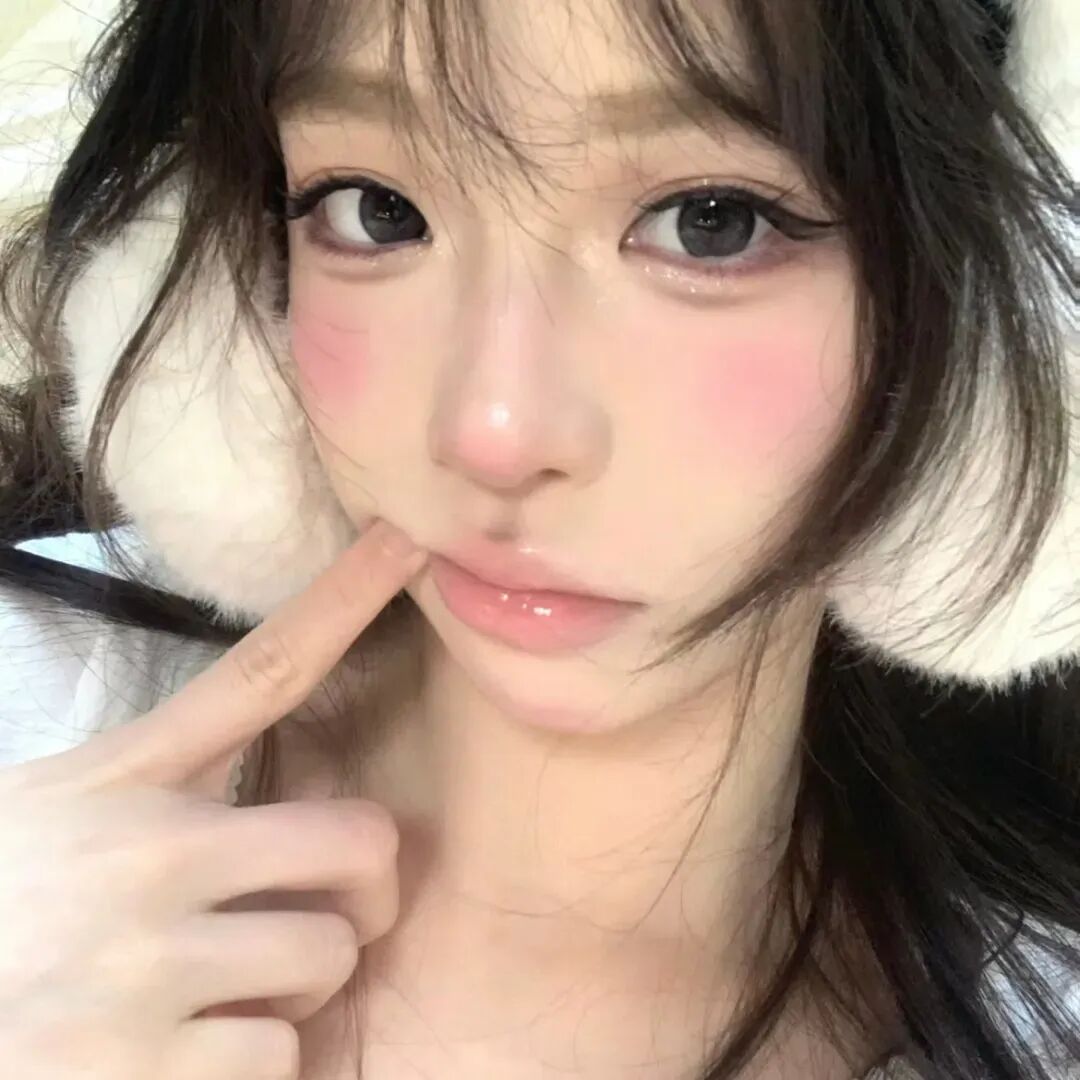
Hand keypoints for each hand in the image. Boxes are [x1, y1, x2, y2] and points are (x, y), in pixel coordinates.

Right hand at [0, 520, 426, 1079]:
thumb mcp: (58, 808)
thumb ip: (152, 779)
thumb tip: (252, 752)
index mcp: (127, 782)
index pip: (261, 672)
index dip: (345, 599)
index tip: (408, 542)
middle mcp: (148, 856)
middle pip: (360, 838)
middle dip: (363, 885)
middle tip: (324, 911)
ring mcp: (146, 965)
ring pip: (328, 958)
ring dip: (296, 988)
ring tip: (221, 994)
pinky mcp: (140, 1072)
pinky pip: (278, 1058)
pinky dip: (248, 1067)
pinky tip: (179, 1061)